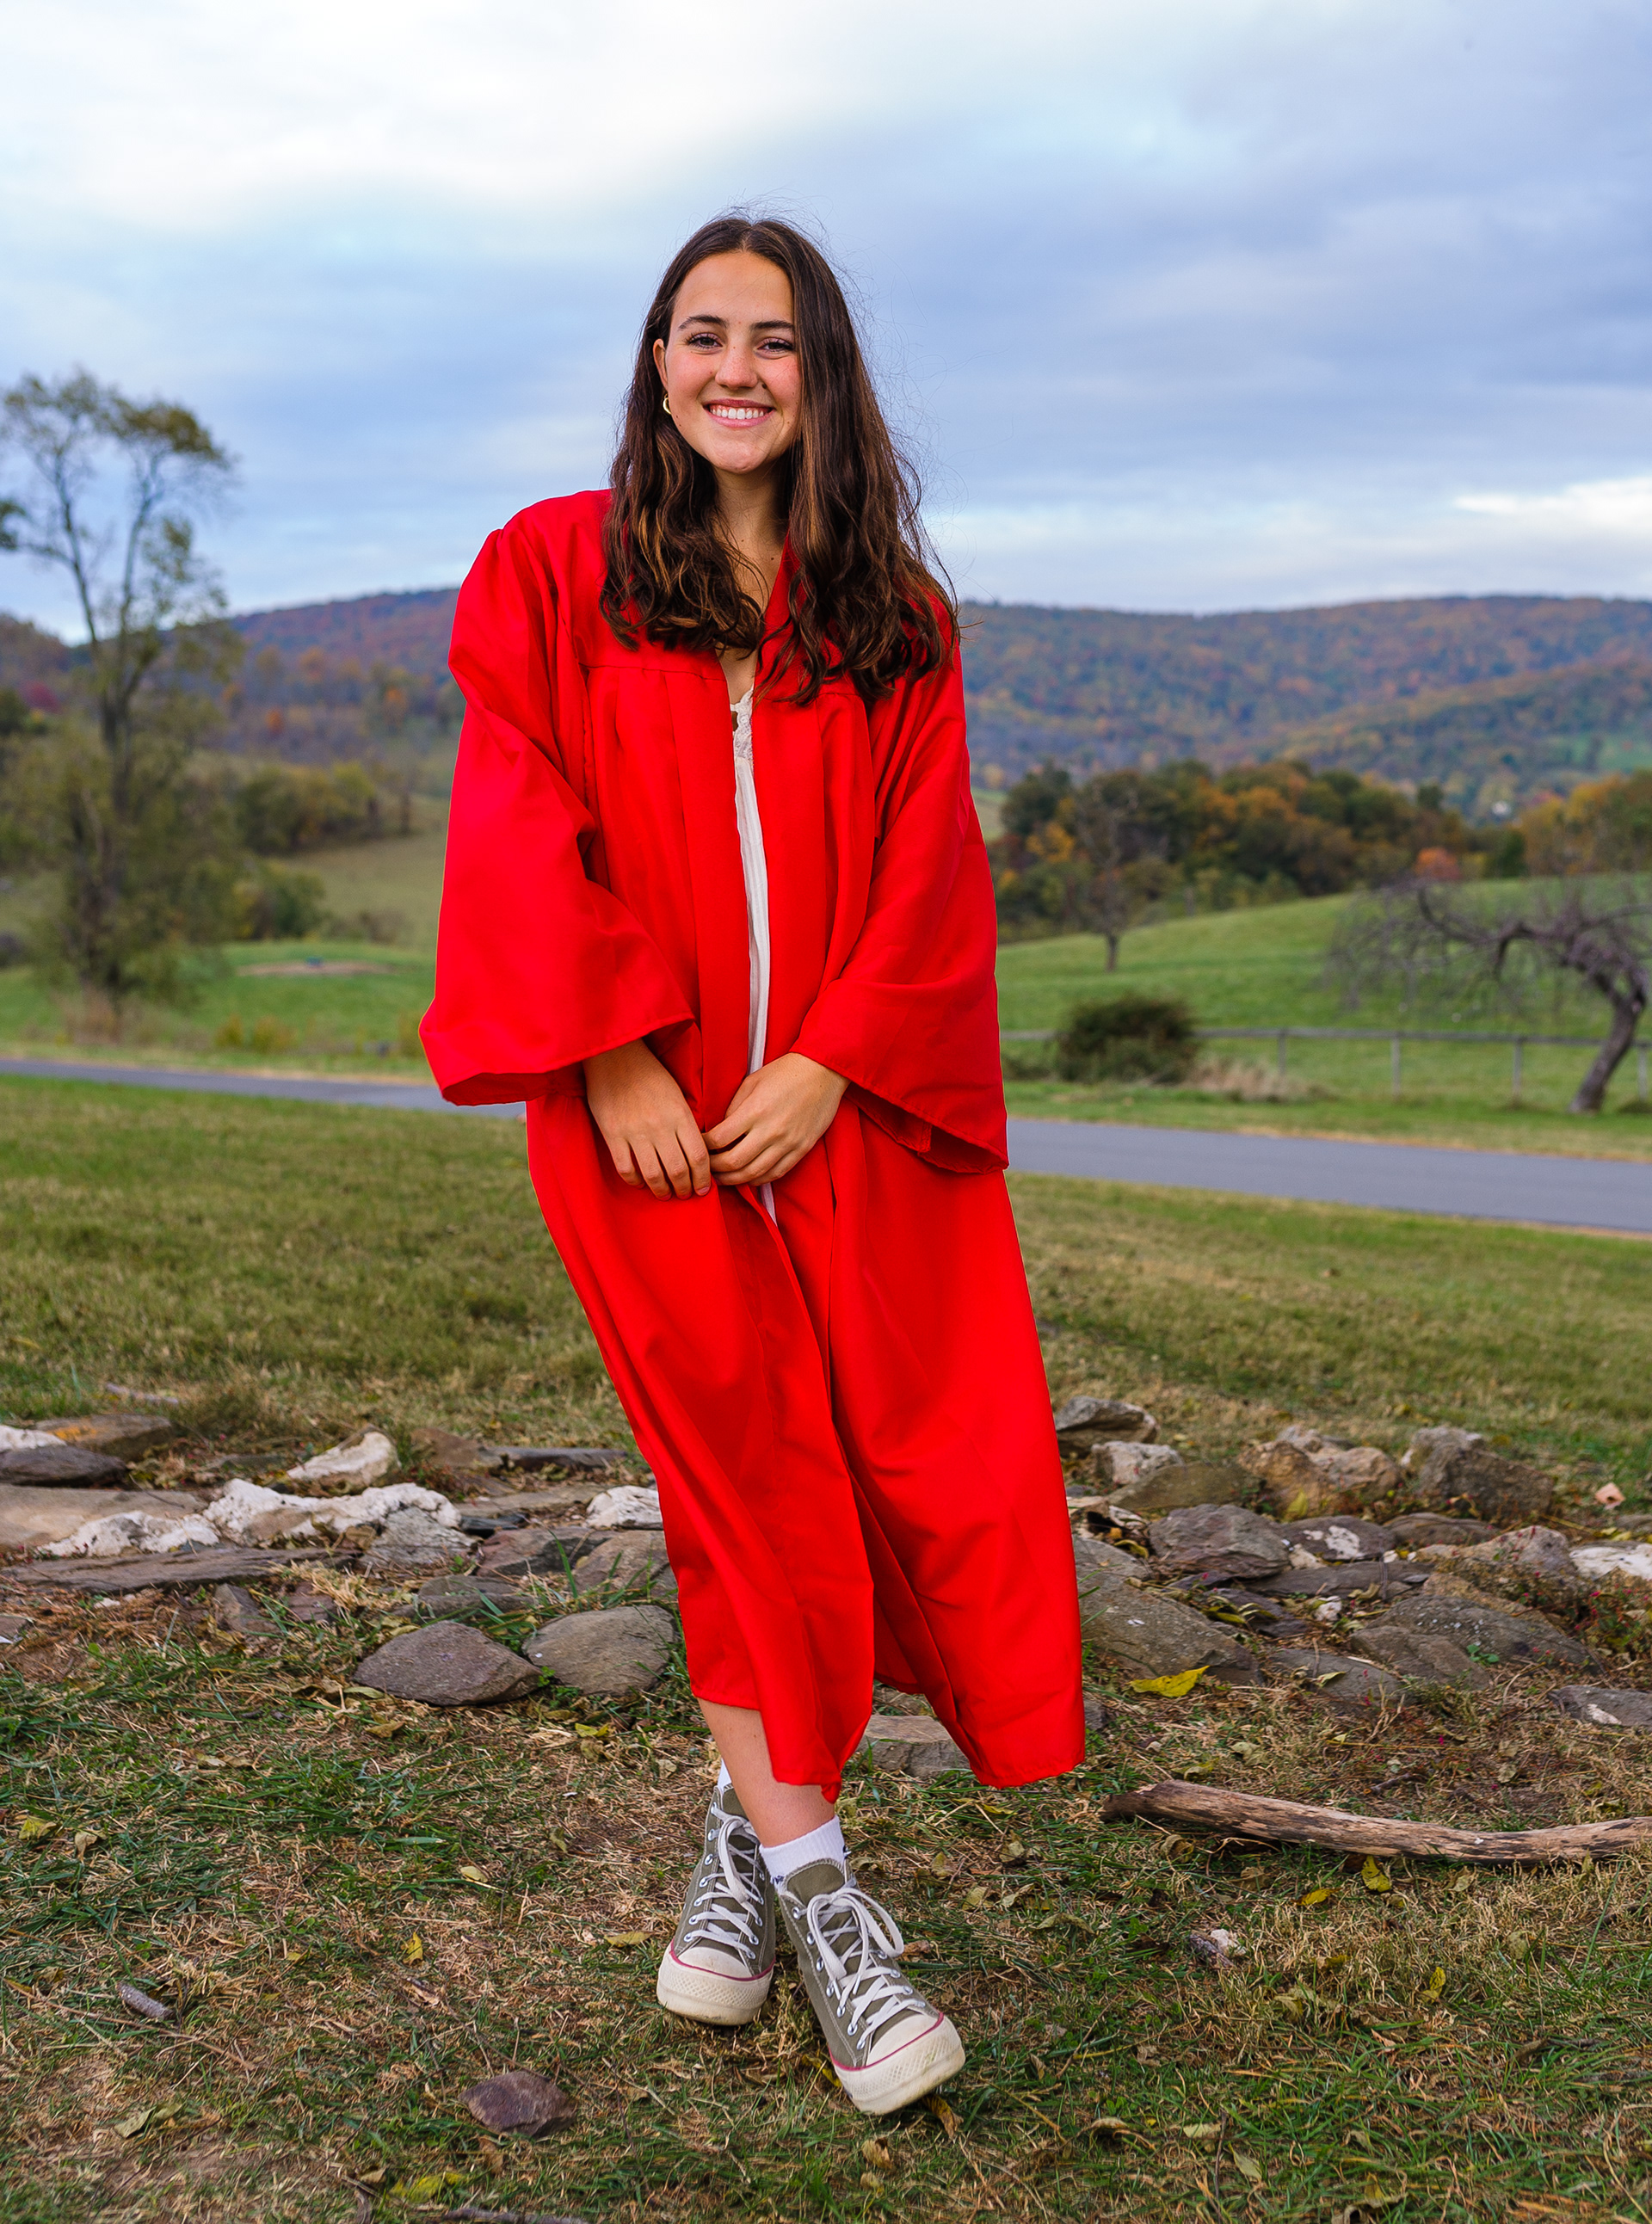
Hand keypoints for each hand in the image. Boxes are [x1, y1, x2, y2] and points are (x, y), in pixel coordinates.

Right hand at [582, 1041, 710, 1199]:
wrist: (615, 1056)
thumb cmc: (649, 1073)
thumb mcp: (677, 1095)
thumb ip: (686, 1122)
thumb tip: (695, 1152)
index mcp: (680, 1115)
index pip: (699, 1156)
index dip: (703, 1178)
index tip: (703, 1189)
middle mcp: (660, 1127)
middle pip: (678, 1170)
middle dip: (684, 1189)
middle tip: (685, 1194)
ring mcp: (635, 1132)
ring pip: (654, 1175)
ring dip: (662, 1190)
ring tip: (665, 1194)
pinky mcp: (613, 1135)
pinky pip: (626, 1168)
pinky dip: (635, 1181)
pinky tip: (640, 1183)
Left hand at [704, 1053, 847, 1187]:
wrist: (822, 1072)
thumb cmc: (784, 1072)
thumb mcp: (751, 1082)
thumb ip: (734, 1108)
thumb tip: (720, 1131)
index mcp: (754, 1111)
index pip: (719, 1139)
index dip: (704, 1147)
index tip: (698, 1147)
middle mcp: (770, 1130)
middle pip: (733, 1162)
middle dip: (714, 1169)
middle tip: (705, 1169)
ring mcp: (787, 1143)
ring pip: (753, 1173)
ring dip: (733, 1180)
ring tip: (722, 1179)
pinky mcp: (801, 1149)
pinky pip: (776, 1173)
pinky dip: (758, 1180)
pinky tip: (748, 1178)